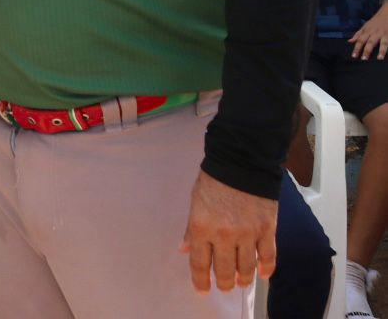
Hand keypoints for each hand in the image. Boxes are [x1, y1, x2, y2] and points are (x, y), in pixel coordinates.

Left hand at [179, 170, 277, 292]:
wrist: (241, 162)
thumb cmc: (213, 180)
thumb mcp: (195, 202)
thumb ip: (190, 228)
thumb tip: (184, 249)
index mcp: (201, 227)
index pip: (199, 263)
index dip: (200, 280)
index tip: (202, 290)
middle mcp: (223, 235)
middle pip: (224, 270)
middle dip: (223, 282)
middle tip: (224, 285)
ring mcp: (247, 234)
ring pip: (246, 268)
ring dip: (243, 279)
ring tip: (241, 282)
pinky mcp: (267, 230)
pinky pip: (268, 257)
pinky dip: (266, 269)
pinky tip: (262, 274)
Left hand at [349, 4, 387, 58]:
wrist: (387, 13)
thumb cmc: (375, 22)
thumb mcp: (365, 26)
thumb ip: (358, 34)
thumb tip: (349, 41)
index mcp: (367, 31)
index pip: (360, 40)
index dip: (357, 48)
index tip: (354, 56)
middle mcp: (376, 33)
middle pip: (370, 42)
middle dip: (367, 50)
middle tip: (364, 59)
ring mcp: (385, 34)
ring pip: (383, 43)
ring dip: (382, 51)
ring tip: (379, 58)